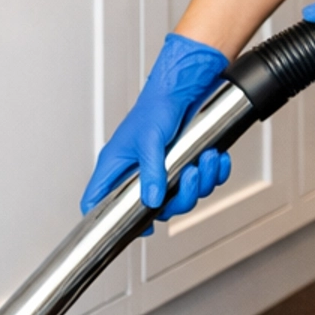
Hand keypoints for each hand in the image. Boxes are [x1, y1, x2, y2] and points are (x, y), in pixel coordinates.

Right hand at [81, 32, 231, 219]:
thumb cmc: (156, 106)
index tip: (137, 228)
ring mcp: (161, 170)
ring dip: (199, 182)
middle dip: (178, 197)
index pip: (99, 201)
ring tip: (205, 159)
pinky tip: (215, 158)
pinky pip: (200, 183)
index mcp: (117, 166)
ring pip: (181, 197)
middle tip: (188, 176)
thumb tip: (151, 200)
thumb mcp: (149, 139)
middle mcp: (138, 172)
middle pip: (154, 207)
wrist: (184, 87)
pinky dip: (212, 173)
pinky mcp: (183, 164)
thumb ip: (150, 172)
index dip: (111, 221)